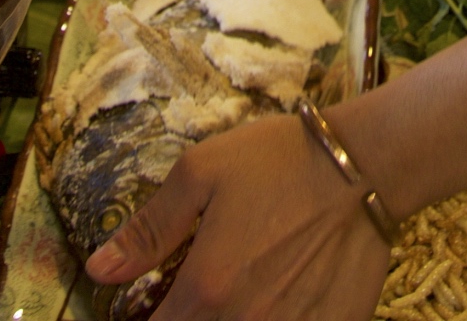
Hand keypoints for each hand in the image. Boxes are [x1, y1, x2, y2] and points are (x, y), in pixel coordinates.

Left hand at [87, 112, 390, 319]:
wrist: (367, 165)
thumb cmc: (280, 162)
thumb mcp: (202, 174)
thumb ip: (149, 228)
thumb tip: (99, 268)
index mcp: (205, 292)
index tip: (152, 305)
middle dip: (190, 320)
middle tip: (205, 292)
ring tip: (242, 292)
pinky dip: (279, 320)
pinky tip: (281, 296)